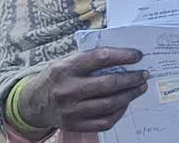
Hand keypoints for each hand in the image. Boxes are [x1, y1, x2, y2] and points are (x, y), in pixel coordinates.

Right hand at [18, 48, 147, 132]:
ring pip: (109, 104)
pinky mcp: (75, 125)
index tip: (138, 55)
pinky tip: (125, 103)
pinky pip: (104, 121)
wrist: (34, 103)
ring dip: (130, 95)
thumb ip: (90, 56)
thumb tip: (124, 53)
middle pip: (108, 84)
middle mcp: (67, 90)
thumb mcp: (67, 60)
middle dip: (131, 78)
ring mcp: (71, 110)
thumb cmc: (58, 76)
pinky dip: (119, 112)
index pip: (100, 58)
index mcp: (66, 68)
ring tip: (140, 87)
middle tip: (144, 74)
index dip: (123, 55)